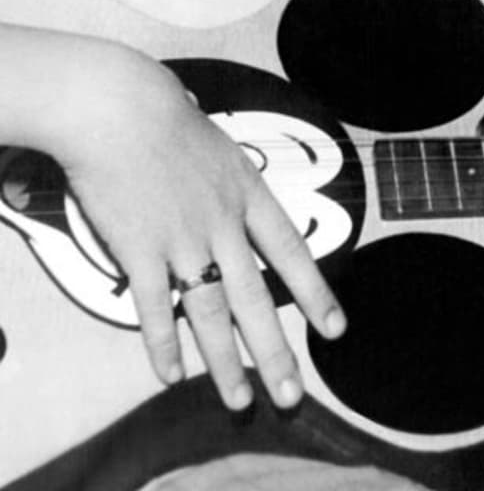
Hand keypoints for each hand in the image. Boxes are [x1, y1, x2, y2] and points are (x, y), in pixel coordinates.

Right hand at [56, 40, 345, 409]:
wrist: (120, 108)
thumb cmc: (164, 116)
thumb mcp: (217, 143)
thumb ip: (226, 177)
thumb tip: (228, 182)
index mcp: (247, 192)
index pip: (292, 252)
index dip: (316, 293)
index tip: (335, 330)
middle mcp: (223, 222)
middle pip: (257, 298)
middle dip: (276, 352)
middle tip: (292, 397)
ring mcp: (182, 239)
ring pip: (212, 313)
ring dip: (226, 363)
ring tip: (240, 402)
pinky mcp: (140, 250)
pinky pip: (156, 308)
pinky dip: (164, 344)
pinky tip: (172, 374)